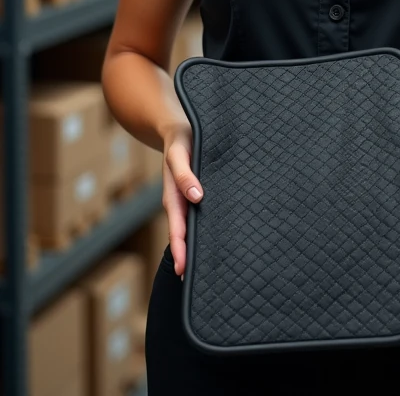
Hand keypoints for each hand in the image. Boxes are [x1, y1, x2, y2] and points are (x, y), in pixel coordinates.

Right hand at [162, 123, 203, 276]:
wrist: (180, 127)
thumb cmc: (181, 140)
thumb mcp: (179, 155)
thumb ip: (185, 175)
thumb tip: (197, 197)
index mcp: (174, 195)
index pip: (177, 228)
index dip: (181, 249)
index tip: (184, 269)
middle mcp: (181, 201)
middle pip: (184, 234)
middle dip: (187, 256)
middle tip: (195, 282)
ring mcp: (189, 199)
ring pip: (192, 227)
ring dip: (196, 246)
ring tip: (207, 269)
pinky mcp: (198, 193)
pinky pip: (199, 215)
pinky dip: (204, 229)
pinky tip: (215, 239)